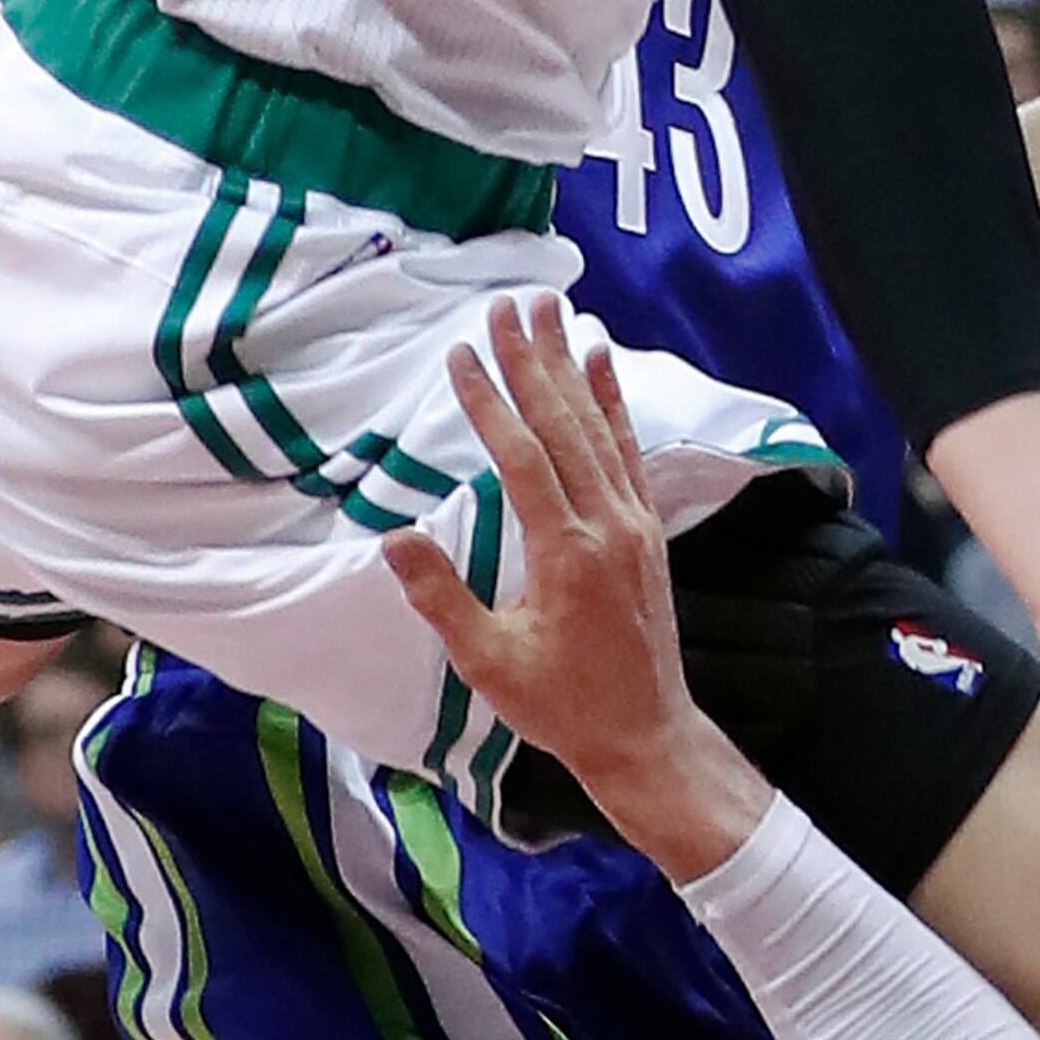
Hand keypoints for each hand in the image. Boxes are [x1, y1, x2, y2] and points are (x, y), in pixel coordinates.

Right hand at [381, 296, 747, 881]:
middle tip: (507, 304)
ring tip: (553, 310)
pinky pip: (627, 452)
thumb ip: (442, 597)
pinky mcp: (646, 531)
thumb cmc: (560, 706)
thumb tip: (393, 539)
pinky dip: (613, 404)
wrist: (644, 735)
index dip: (489, 403)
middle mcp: (607, 526)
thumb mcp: (488, 663)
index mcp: (565, 554)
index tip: (461, 354)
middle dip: (532, 361)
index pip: (522, 458)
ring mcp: (633, 525)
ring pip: (598, 428)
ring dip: (571, 366)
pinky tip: (603, 363)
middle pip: (564, 425)